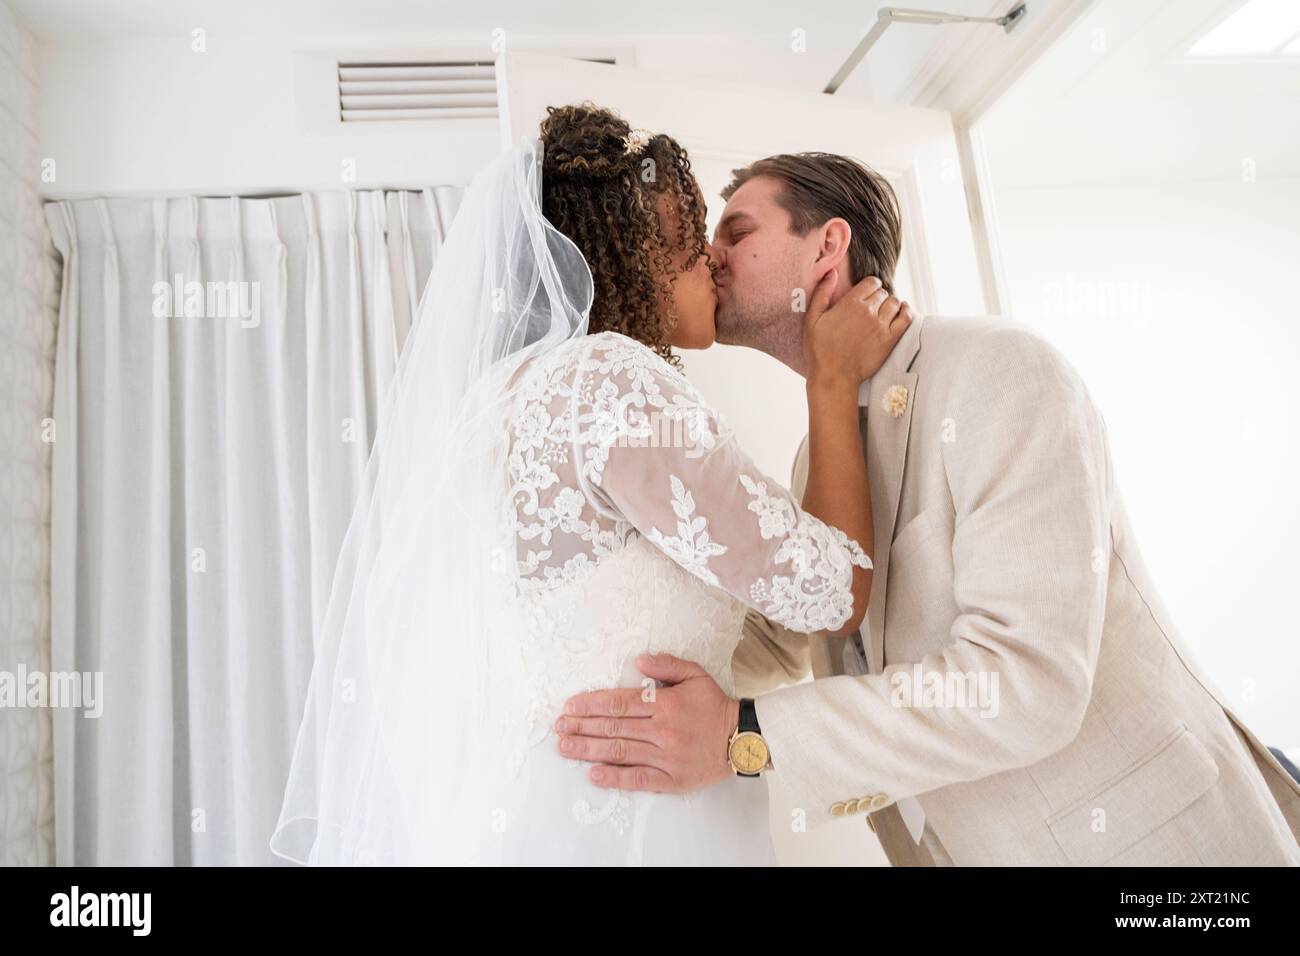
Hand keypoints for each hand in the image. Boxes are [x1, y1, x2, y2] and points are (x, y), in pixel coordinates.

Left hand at [554, 653, 739, 793]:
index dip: (592, 705)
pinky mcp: (672, 780)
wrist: (742, 739)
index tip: (570, 706)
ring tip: (565, 748)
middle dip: (582, 727)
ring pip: (621, 751)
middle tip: (559, 728)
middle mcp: (663, 730)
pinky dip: (615, 777)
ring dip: (589, 750)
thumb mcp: (695, 674)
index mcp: (666, 703)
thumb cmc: (714, 705)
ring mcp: (666, 756)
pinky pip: (639, 779)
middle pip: (614, 727)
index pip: (620, 703)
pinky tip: (594, 775)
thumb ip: (666, 664)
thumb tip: (637, 660)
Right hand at [803, 270, 913, 387]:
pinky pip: (906, 318)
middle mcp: (868, 311)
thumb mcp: (812, 319)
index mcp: (850, 303)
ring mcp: (881, 325)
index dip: (870, 286)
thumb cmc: (819, 349)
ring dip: (891, 304)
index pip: (871, 282)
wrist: (834, 376)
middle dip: (879, 296)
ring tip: (884, 312)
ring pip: (895, 303)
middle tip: (872, 306)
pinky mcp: (890, 339)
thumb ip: (822, 293)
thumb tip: (832, 273)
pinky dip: (906, 312)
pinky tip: (901, 312)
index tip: (866, 294)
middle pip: (883, 293)